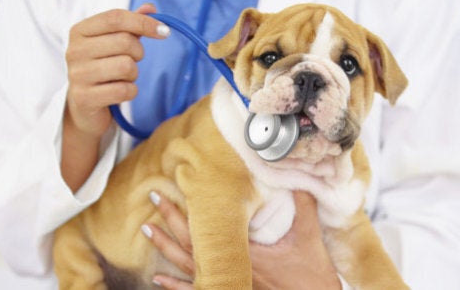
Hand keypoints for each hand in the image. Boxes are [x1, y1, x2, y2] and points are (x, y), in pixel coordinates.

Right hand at [64, 3, 168, 138]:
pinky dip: (130, 91)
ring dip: (133, 74)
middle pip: (125, 42)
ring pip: (127, 66)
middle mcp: (74, 50)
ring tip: (122, 77)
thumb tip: (150, 8)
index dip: (143, 22)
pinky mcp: (85, 98)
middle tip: (132, 61)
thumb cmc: (103, 67)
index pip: (116, 17)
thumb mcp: (114, 42)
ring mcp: (77, 75)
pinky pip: (124, 90)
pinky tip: (120, 92)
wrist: (84, 105)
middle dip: (138, 53)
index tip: (164, 31)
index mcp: (80, 31)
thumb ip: (131, 24)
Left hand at [142, 191, 340, 289]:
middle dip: (170, 219)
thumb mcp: (309, 236)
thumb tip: (297, 179)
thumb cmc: (312, 274)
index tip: (171, 189)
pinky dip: (175, 285)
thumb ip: (303, 206)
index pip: (207, 228)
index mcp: (246, 250)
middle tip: (153, 198)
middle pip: (191, 242)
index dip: (186, 209)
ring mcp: (228, 283)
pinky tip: (159, 279)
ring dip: (166, 248)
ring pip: (188, 266)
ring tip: (147, 230)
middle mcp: (230, 267)